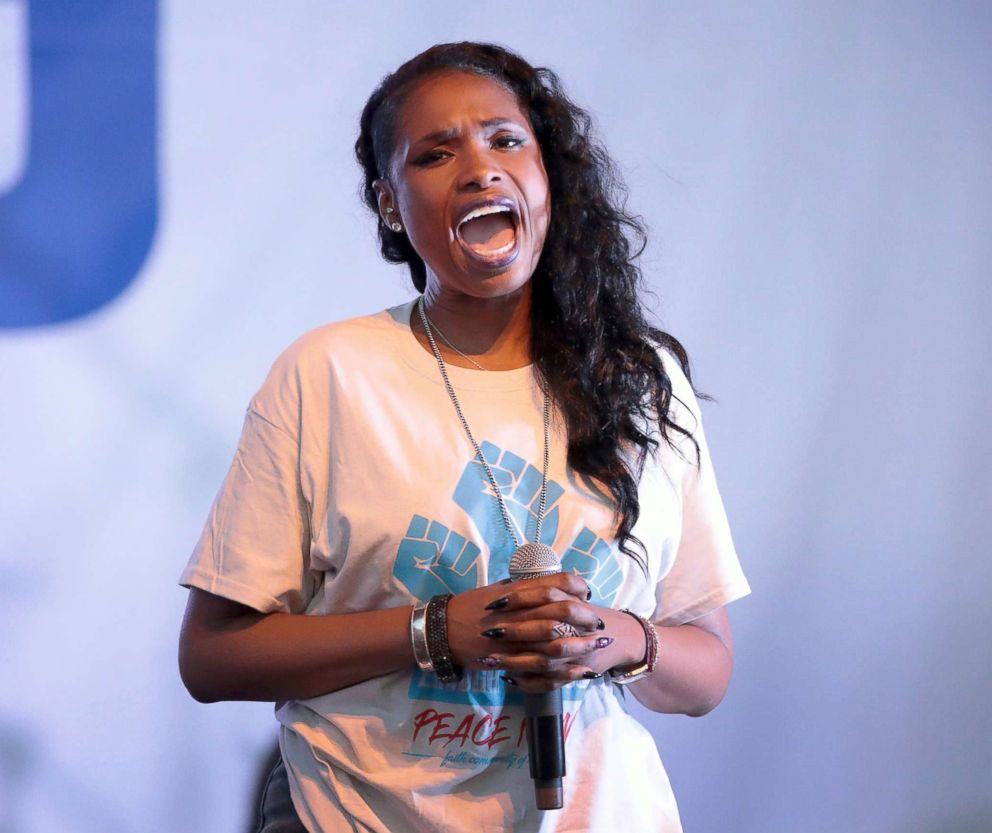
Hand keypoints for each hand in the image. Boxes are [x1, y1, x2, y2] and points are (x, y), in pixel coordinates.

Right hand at [446, 573, 614, 692]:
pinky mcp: (510, 658)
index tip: (587, 592)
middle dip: (585, 617)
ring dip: (580, 644)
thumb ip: (522, 587)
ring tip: (595, 645)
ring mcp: (514, 637)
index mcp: (517, 591)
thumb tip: (548, 583)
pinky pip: (542, 666)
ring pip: (555, 640)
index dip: (577, 587)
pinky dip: (564, 669)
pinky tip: (579, 671)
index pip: (556, 583)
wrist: (444, 630)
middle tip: (598, 622)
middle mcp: (518, 611)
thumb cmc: (470, 606)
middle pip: (562, 611)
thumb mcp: (496, 590)